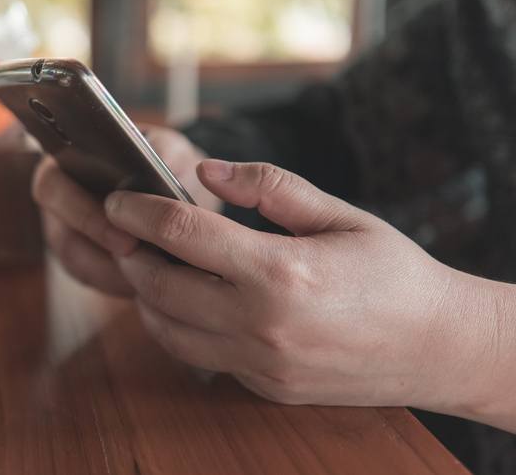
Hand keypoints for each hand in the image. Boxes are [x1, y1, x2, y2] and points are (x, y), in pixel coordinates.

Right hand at [0, 54, 220, 296]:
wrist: (188, 217)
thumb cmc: (174, 174)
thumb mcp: (177, 154)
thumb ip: (166, 155)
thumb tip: (163, 168)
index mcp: (73, 143)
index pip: (31, 116)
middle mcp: (58, 181)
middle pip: (51, 193)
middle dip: (87, 217)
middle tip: (127, 238)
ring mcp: (63, 222)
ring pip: (68, 244)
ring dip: (105, 259)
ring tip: (146, 266)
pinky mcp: (79, 260)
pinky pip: (86, 274)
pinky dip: (113, 281)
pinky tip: (142, 284)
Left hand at [104, 159, 509, 420]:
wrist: (437, 347)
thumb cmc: (394, 273)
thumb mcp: (340, 215)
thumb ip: (270, 187)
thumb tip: (206, 170)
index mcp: (280, 271)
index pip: (182, 233)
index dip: (138, 211)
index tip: (117, 198)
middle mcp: (262, 324)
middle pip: (159, 286)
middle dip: (129, 253)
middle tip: (123, 229)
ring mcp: (260, 362)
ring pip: (167, 330)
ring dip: (144, 294)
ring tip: (147, 262)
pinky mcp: (263, 386)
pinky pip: (198, 355)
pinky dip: (175, 326)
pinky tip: (182, 300)